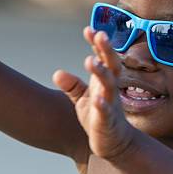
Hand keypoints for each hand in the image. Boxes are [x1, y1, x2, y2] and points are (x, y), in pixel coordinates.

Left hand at [53, 27, 134, 159]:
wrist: (115, 144)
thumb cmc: (99, 116)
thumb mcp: (83, 99)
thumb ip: (72, 85)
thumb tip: (57, 73)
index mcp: (104, 81)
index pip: (102, 58)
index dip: (97, 44)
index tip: (89, 29)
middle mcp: (110, 89)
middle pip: (111, 65)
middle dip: (106, 50)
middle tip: (100, 35)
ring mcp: (111, 104)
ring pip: (108, 85)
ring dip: (101, 73)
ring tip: (90, 61)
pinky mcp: (107, 121)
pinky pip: (105, 111)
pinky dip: (101, 105)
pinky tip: (96, 99)